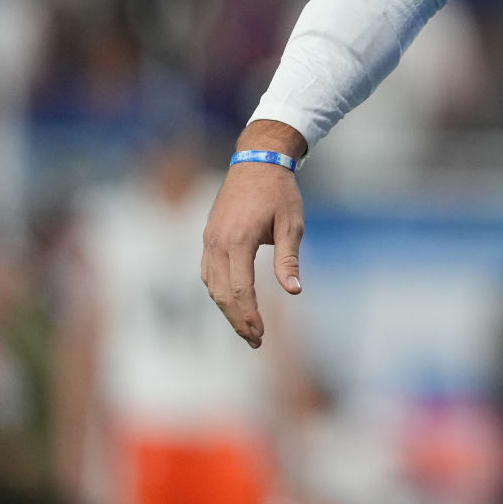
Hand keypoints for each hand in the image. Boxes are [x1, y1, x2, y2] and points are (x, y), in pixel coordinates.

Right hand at [201, 128, 306, 347]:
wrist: (256, 162)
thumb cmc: (279, 192)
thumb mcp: (291, 224)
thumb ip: (288, 258)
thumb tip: (294, 290)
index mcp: (237, 240)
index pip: (240, 289)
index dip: (249, 316)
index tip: (262, 335)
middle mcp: (217, 243)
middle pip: (222, 294)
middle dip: (237, 320)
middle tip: (256, 341)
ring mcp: (209, 240)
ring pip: (212, 286)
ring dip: (227, 309)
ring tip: (247, 328)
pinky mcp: (208, 238)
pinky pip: (209, 273)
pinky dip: (220, 292)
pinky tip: (234, 303)